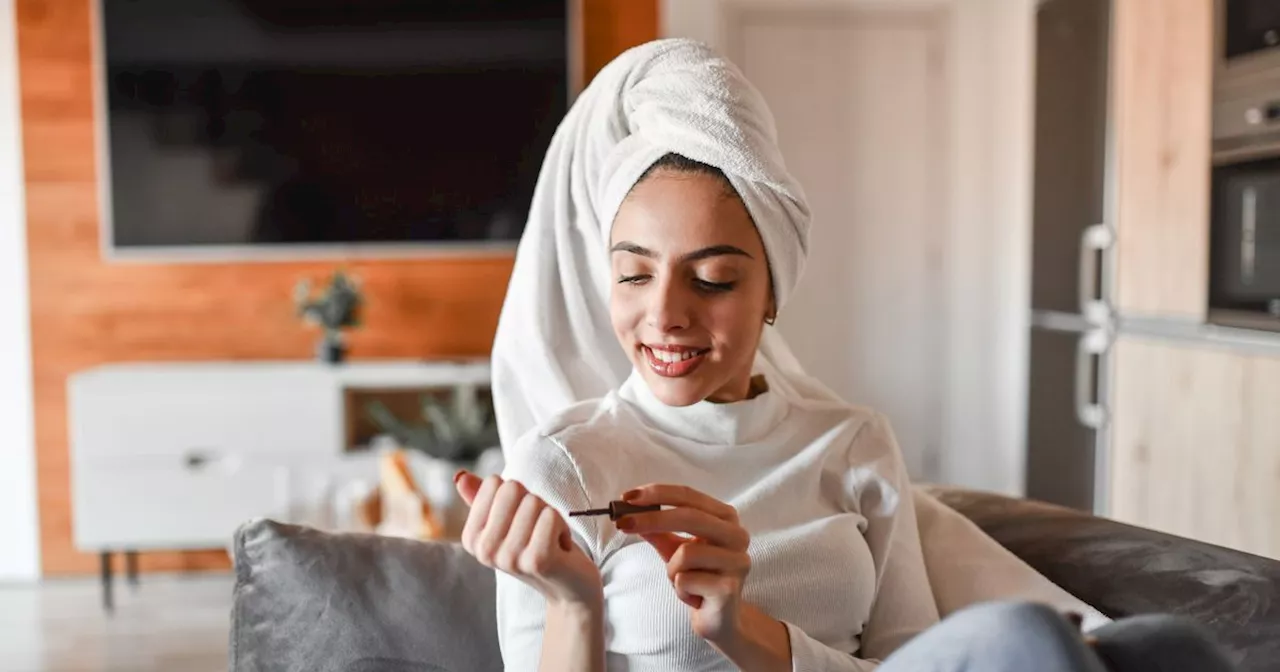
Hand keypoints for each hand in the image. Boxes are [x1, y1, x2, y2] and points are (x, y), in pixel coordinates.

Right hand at [455, 471, 602, 607]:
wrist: (568, 587)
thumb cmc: (538, 544)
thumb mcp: (508, 520)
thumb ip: (484, 498)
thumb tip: (461, 476)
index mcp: (472, 538)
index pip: (493, 483)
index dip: (516, 495)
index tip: (522, 521)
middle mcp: (485, 550)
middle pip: (512, 489)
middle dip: (534, 503)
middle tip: (538, 530)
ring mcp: (509, 558)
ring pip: (533, 502)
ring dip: (550, 517)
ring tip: (549, 539)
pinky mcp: (537, 560)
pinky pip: (550, 516)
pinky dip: (562, 526)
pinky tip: (560, 547)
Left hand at [613, 484, 751, 643]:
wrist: (720, 618)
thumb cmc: (698, 578)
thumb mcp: (675, 549)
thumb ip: (658, 530)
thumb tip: (630, 511)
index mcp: (725, 517)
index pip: (689, 495)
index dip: (657, 493)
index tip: (627, 497)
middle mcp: (737, 535)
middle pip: (690, 516)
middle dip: (652, 519)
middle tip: (623, 523)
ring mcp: (737, 561)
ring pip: (685, 553)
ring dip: (672, 570)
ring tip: (683, 582)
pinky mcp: (728, 588)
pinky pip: (685, 581)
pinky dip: (679, 590)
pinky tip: (693, 597)